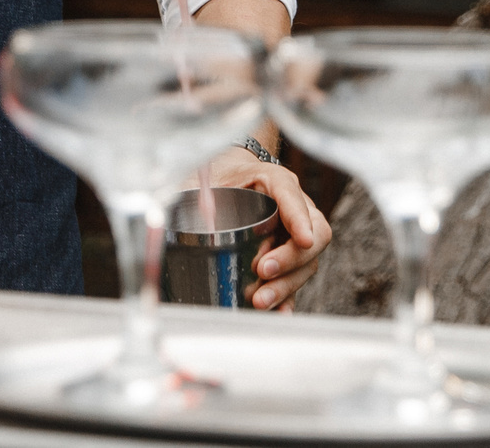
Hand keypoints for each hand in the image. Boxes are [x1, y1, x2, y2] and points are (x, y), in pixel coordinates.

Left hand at [201, 145, 332, 311]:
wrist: (231, 177)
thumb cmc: (222, 177)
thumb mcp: (206, 176)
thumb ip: (191, 192)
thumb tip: (174, 219)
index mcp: (273, 181)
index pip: (291, 194)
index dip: (300, 218)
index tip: (303, 240)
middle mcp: (294, 208)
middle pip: (315, 232)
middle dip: (291, 257)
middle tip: (263, 269)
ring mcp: (295, 235)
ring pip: (308, 262)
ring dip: (286, 284)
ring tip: (259, 299)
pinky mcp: (289, 259)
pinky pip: (296, 281)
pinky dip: (288, 299)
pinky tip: (278, 313)